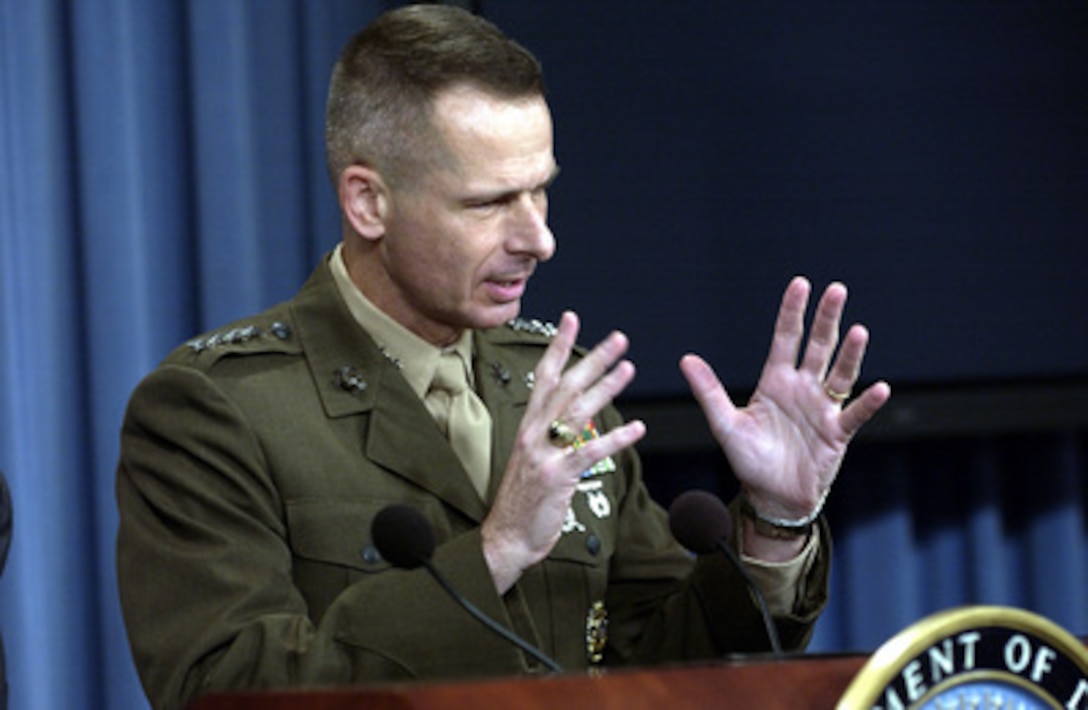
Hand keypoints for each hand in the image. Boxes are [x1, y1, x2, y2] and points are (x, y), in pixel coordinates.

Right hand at [482, 311, 645, 592]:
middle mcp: (533, 433)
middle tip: (619, 339)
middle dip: (593, 359)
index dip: (559, 347)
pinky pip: (589, 452)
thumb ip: (554, 435)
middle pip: (566, 386)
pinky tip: (637, 428)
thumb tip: (583, 416)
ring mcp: (543, 454)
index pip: (544, 376)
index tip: (571, 319)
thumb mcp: (533, 459)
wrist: (505, 539)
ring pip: (577, 412)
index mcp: (527, 426)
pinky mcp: (556, 477)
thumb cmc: (522, 501)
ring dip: (606, 388)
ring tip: (629, 368)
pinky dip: (615, 439)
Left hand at [680, 277, 890, 546]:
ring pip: (839, 374)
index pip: (785, 338)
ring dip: (850, 354)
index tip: (800, 284)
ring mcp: (822, 409)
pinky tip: (880, 388)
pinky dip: (867, 402)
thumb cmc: (749, 460)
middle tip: (836, 289)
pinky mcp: (837, 434)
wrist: (772, 497)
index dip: (792, 312)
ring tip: (859, 330)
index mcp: (775, 382)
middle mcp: (802, 389)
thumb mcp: (725, 425)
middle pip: (817, 347)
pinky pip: (854, 414)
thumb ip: (708, 391)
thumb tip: (685, 359)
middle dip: (826, 319)